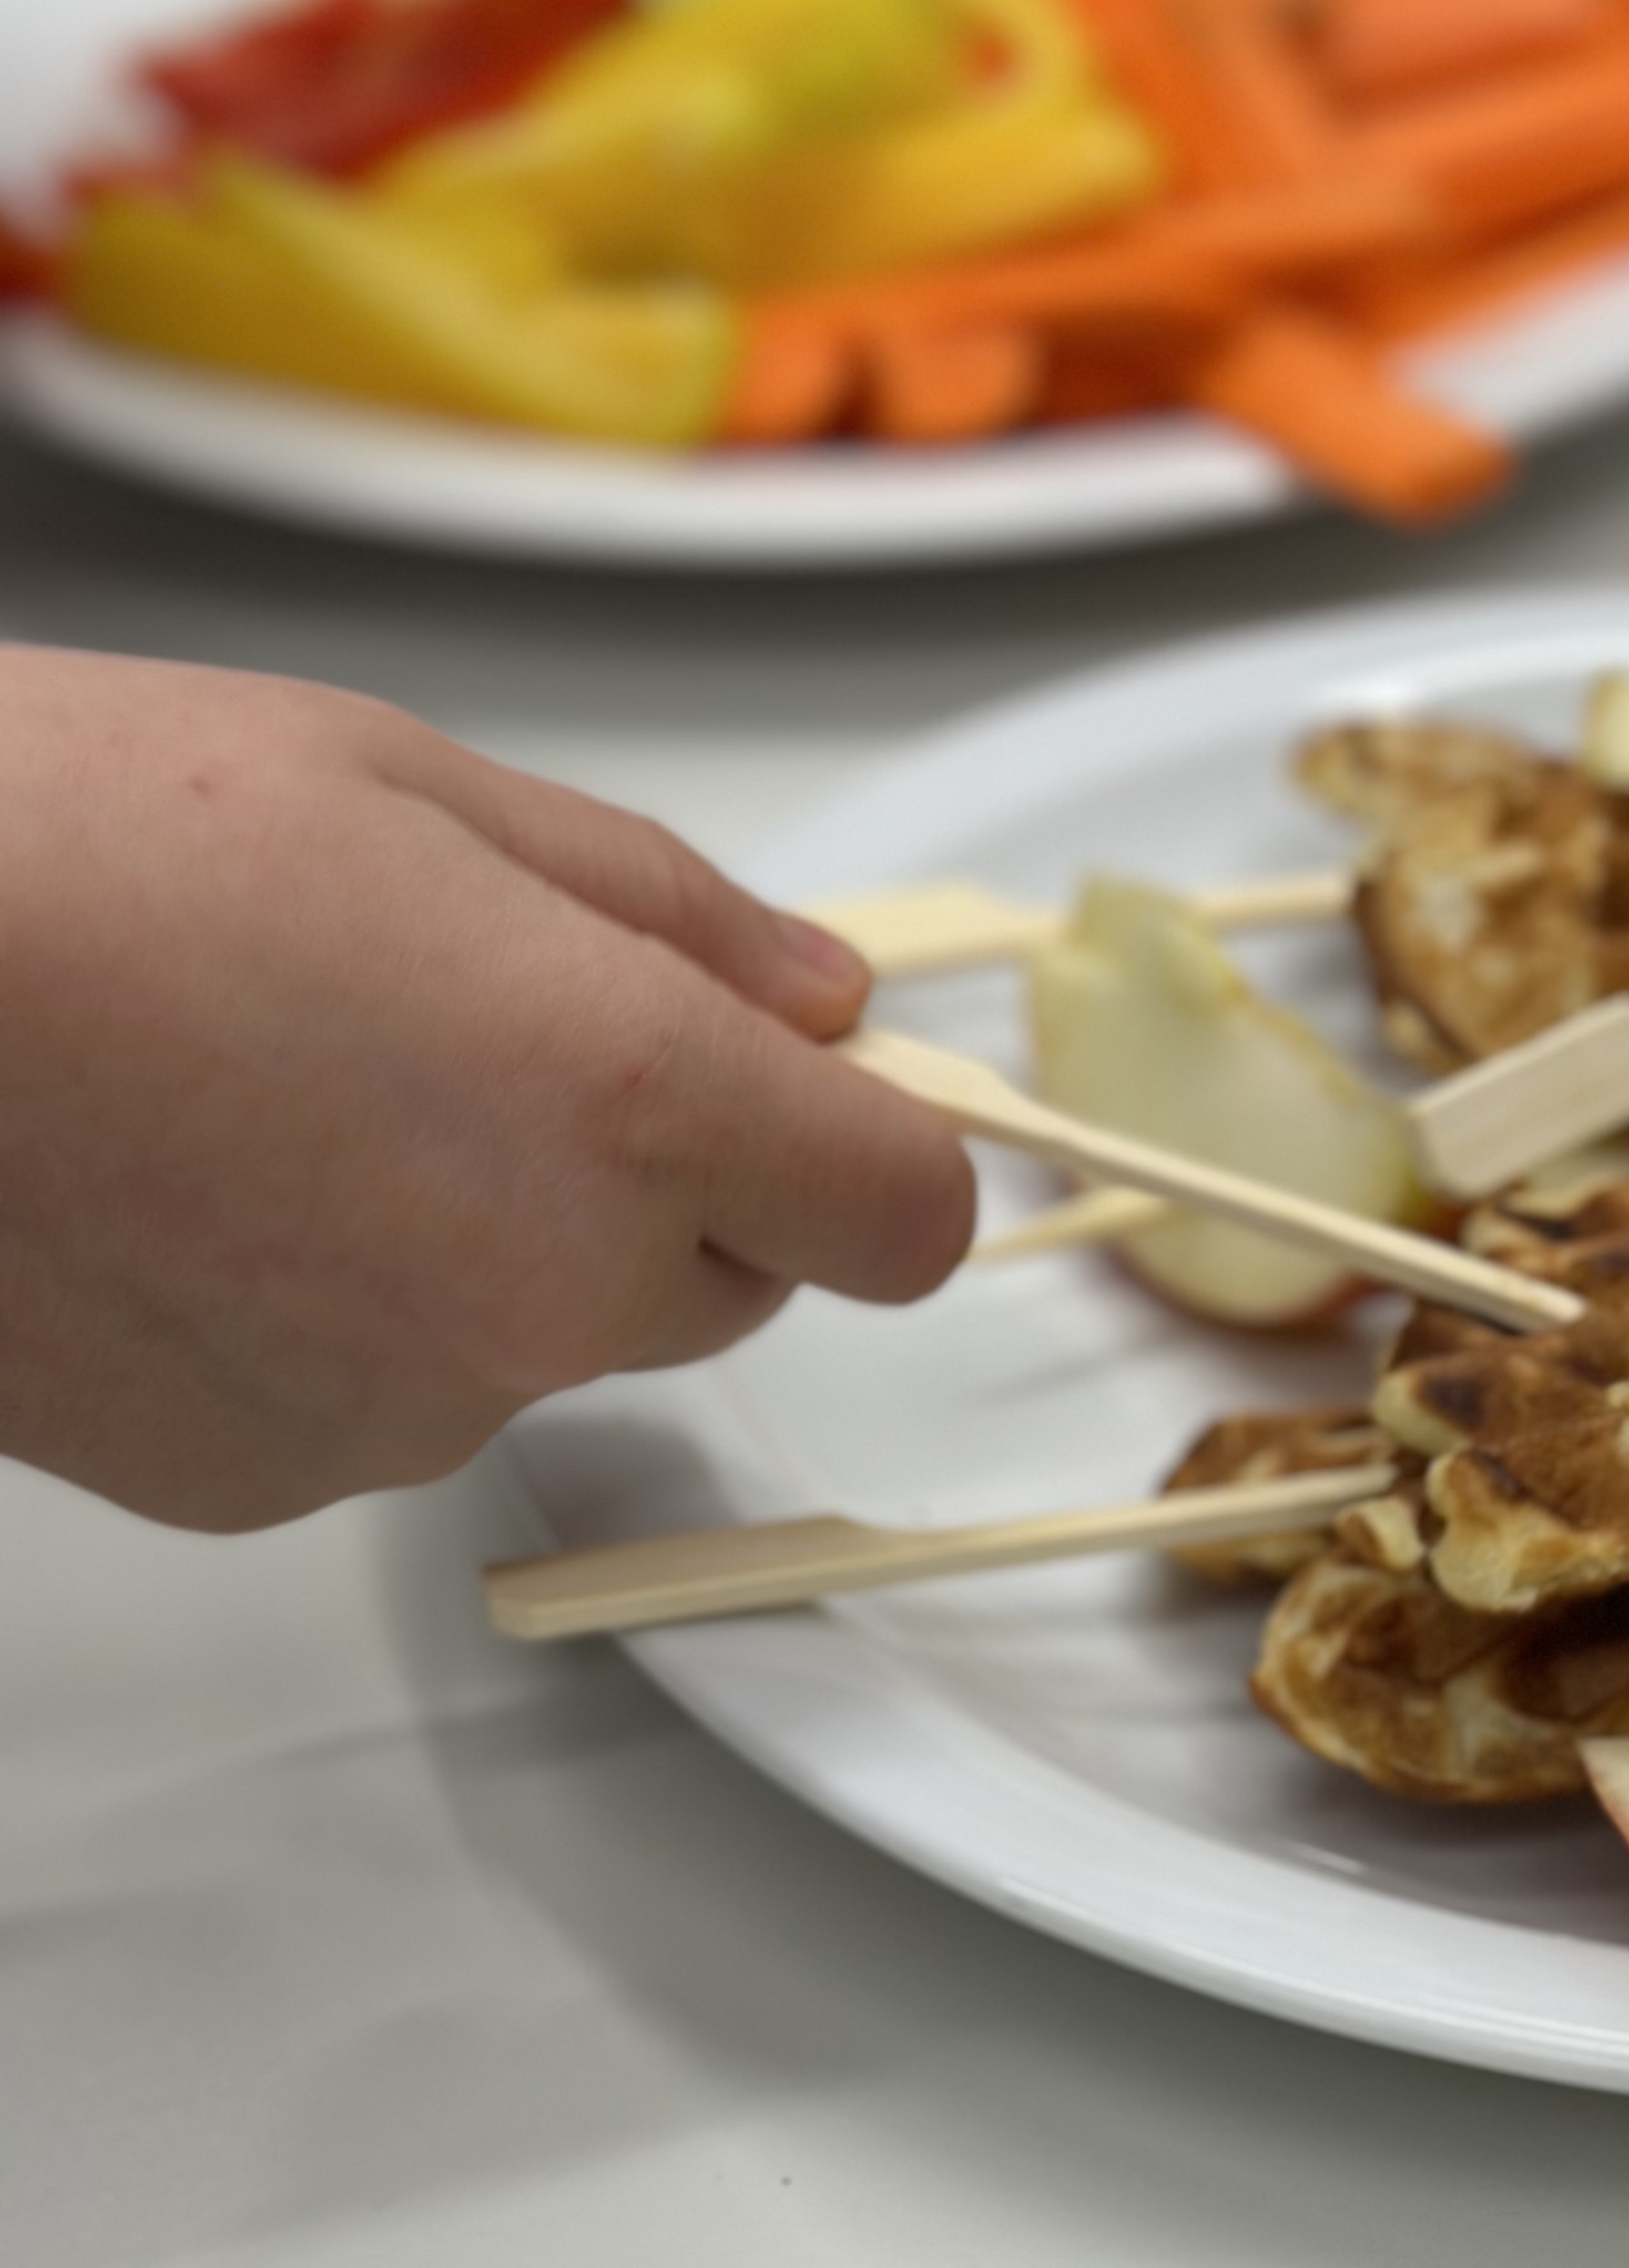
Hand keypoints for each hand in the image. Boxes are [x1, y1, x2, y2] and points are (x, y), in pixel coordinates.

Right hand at [0, 648, 975, 1526]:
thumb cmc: (77, 838)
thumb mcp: (412, 784)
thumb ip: (666, 915)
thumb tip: (820, 1003)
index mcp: (625, 1101)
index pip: (906, 1218)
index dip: (875, 1156)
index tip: (816, 1102)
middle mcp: (542, 1294)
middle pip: (725, 1287)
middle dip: (664, 1183)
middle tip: (476, 1041)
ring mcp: (399, 1412)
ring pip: (540, 1341)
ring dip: (484, 1246)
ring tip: (284, 1096)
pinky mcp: (262, 1483)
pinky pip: (382, 1404)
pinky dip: (336, 1320)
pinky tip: (196, 1194)